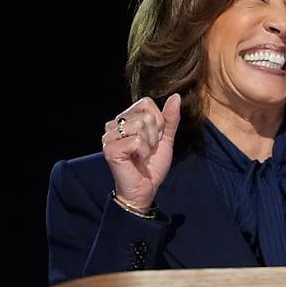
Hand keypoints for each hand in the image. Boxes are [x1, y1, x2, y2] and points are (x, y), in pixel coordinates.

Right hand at [100, 93, 180, 211]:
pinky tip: (137, 160)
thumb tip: (176, 96)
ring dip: (149, 144)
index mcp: (125, 119)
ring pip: (140, 124)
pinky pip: (136, 140)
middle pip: (145, 114)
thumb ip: (170, 118)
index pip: (146, 102)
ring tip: (142, 154)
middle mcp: (113, 124)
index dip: (158, 121)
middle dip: (154, 134)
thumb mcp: (165, 139)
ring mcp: (109, 136)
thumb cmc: (152, 165)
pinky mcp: (110, 149)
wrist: (145, 189)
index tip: (154, 139)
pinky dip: (143, 152)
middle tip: (147, 149)